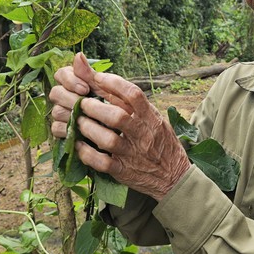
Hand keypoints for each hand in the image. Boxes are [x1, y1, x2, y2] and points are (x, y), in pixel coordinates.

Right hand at [49, 52, 130, 138]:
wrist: (127, 134)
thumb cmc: (119, 109)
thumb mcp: (109, 91)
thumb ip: (91, 75)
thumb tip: (78, 55)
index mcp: (76, 82)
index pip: (61, 74)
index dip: (70, 80)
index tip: (85, 89)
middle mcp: (67, 97)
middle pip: (55, 92)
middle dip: (70, 98)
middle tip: (84, 105)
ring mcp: (64, 114)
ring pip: (56, 111)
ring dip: (70, 114)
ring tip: (86, 120)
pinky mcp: (64, 132)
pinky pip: (56, 128)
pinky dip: (67, 130)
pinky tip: (80, 132)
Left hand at [49, 53, 190, 200]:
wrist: (174, 175)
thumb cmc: (159, 141)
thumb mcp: (153, 118)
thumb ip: (132, 103)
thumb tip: (104, 80)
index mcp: (151, 117)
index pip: (133, 94)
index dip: (114, 83)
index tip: (98, 78)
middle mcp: (144, 134)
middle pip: (117, 116)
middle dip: (95, 107)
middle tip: (82, 102)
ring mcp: (133, 154)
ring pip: (108, 140)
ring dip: (89, 128)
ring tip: (79, 121)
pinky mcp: (124, 172)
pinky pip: (102, 163)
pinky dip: (87, 153)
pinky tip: (78, 144)